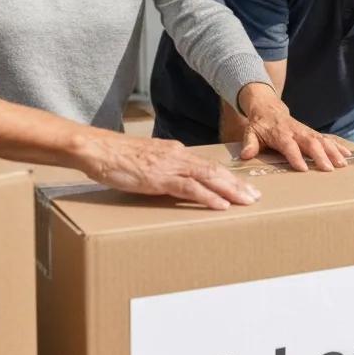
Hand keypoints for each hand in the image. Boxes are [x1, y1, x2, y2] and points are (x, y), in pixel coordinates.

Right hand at [74, 130, 259, 210]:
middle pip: (214, 170)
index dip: (227, 176)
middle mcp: (177, 156)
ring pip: (208, 177)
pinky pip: (189, 188)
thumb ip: (162, 166)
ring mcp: (169, 166)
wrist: (98, 149)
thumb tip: (174, 178)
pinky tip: (221, 205)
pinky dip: (207, 196)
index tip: (242, 186)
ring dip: (230, 190)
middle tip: (255, 196)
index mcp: (175, 152)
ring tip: (246, 201)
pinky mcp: (158, 178)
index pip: (207, 164)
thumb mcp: (146, 158)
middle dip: (237, 184)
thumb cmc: (117, 156)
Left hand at [236, 83, 350, 171]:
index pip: (289, 145)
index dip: (295, 156)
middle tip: (329, 169)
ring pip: (322, 140)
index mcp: (280, 133)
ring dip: (333, 151)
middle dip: (320, 155)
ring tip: (343, 163)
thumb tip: (245, 155)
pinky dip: (338, 146)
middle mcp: (295, 131)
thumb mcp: (250, 132)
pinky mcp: (312, 132)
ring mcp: (306, 131)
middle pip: (310, 142)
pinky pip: (327, 138)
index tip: (303, 168)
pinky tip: (348, 154)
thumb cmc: (259, 125)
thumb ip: (249, 143)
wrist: (268, 107)